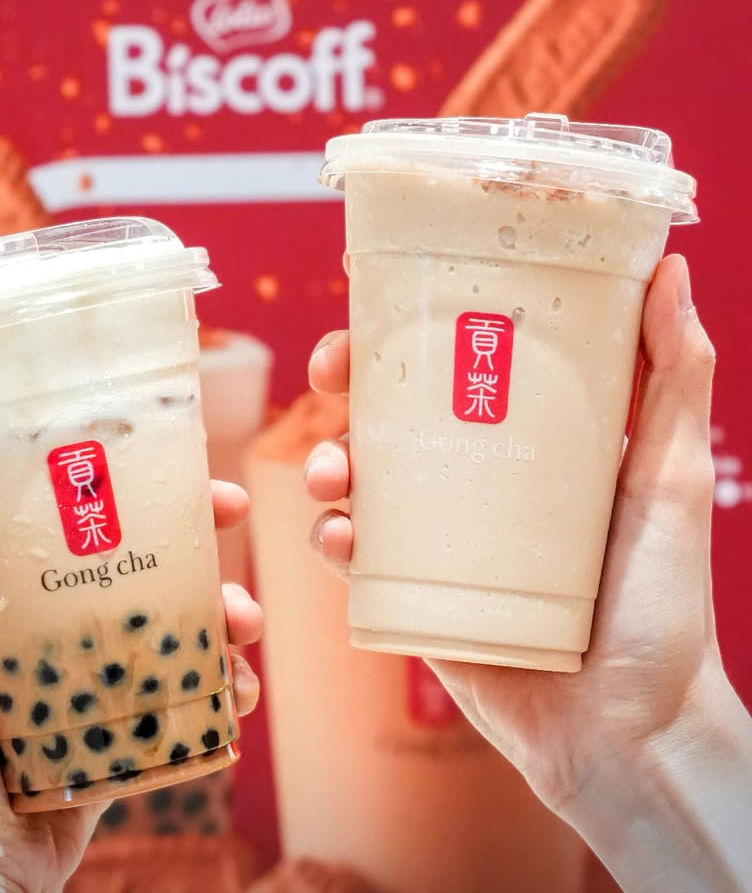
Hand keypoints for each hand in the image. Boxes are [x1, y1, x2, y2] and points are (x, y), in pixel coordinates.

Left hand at [0, 394, 262, 892]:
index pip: (64, 497)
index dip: (117, 462)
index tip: (165, 439)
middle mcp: (46, 614)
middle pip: (134, 548)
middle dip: (194, 528)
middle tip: (234, 512)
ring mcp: (89, 669)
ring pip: (172, 614)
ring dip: (223, 609)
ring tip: (245, 624)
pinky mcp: (121, 722)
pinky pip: (184, 689)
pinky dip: (220, 684)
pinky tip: (237, 691)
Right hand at [306, 254, 724, 811]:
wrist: (629, 733)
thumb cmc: (662, 605)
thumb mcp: (671, 478)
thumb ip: (675, 377)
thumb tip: (673, 270)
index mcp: (529, 442)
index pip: (458, 366)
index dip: (410, 332)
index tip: (379, 307)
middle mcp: (477, 483)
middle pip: (391, 413)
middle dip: (345, 386)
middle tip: (330, 375)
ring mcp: (440, 541)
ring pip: (359, 481)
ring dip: (327, 462)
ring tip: (332, 475)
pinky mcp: (414, 598)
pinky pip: (357, 559)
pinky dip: (336, 540)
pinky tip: (344, 540)